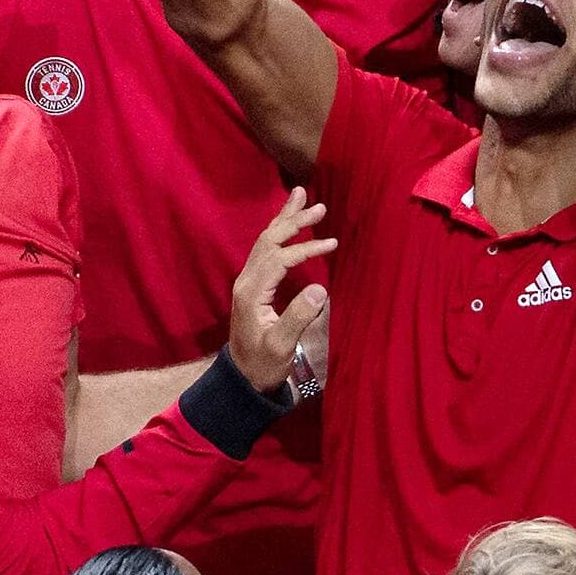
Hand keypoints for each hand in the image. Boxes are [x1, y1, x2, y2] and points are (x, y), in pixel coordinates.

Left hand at [229, 188, 335, 393]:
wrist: (243, 378)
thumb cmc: (263, 365)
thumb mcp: (281, 346)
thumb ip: (298, 317)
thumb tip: (320, 289)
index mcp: (252, 292)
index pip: (280, 258)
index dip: (306, 249)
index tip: (332, 245)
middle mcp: (246, 280)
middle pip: (269, 240)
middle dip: (293, 221)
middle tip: (319, 206)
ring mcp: (248, 281)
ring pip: (265, 241)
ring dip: (284, 220)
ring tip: (300, 196)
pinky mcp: (253, 286)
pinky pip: (265, 250)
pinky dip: (279, 232)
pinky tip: (288, 224)